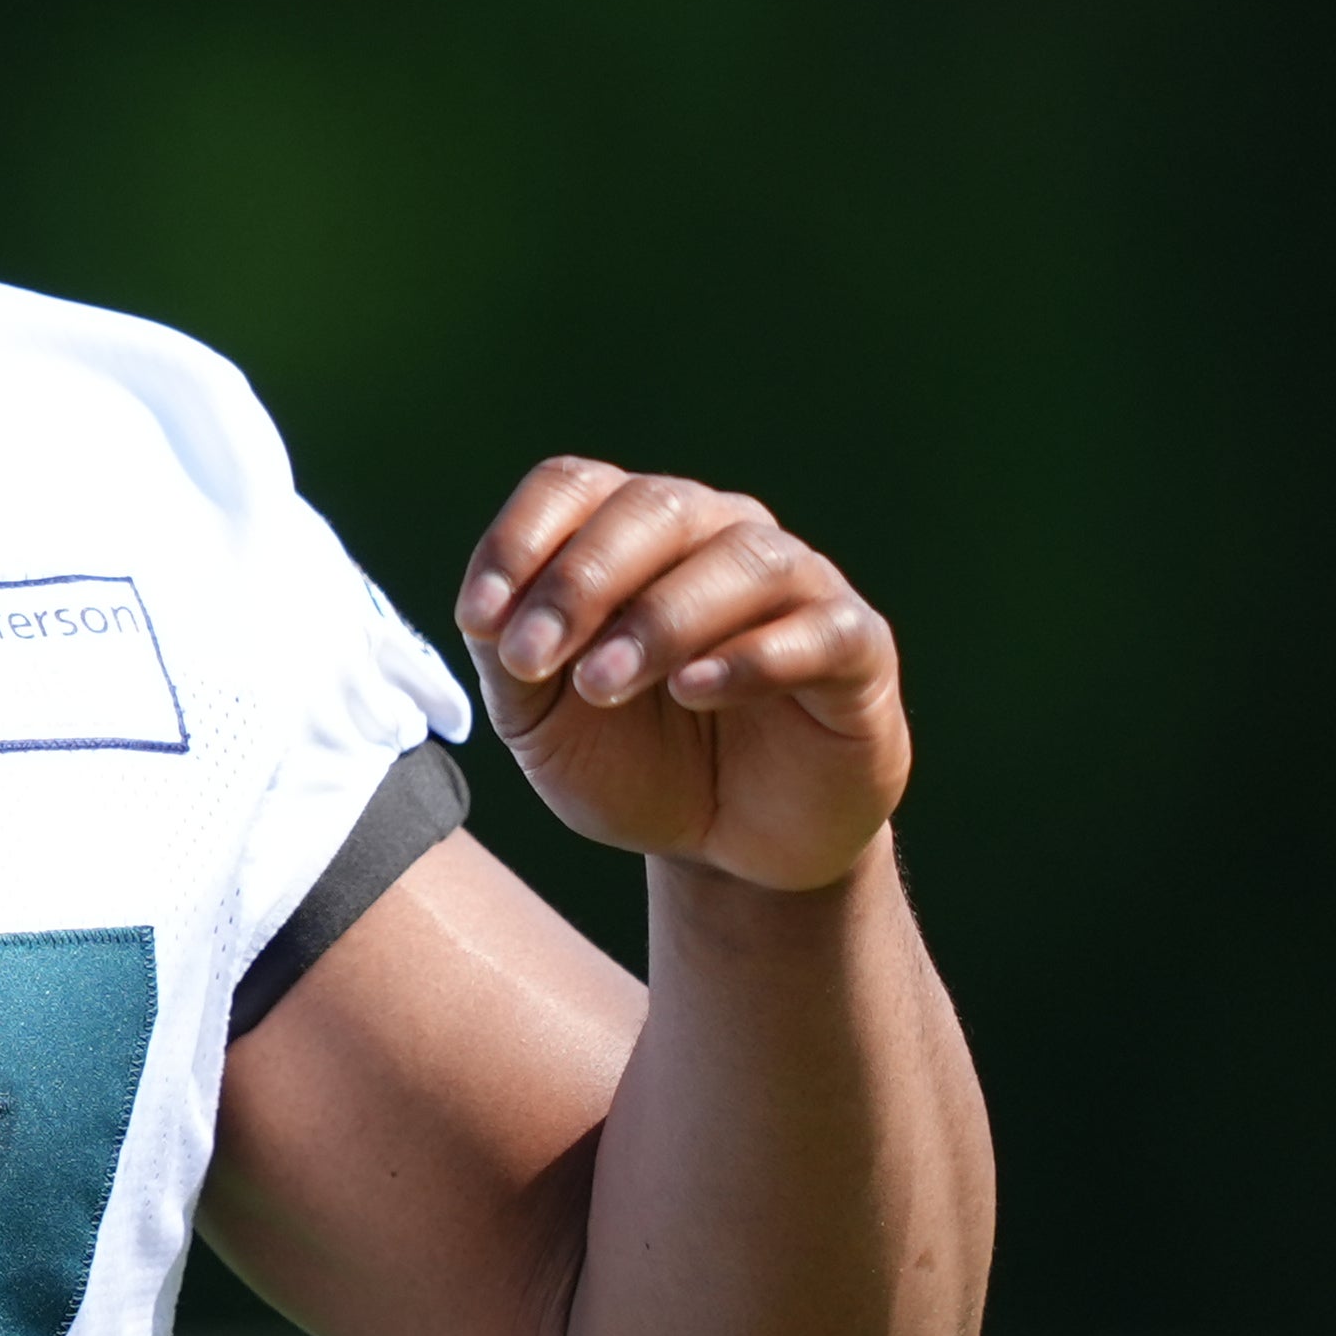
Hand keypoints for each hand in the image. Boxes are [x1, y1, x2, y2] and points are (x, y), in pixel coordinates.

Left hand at [452, 460, 911, 889]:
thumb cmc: (638, 762)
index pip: (576, 486)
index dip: (520, 539)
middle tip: (532, 659)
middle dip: (581, 580)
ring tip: (601, 685)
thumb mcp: (545, 722)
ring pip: (741, 558)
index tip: (478, 618)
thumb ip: (509, 660)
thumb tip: (488, 612)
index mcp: (635, 535)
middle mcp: (718, 534)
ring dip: (659, 618)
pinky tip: (695, 688)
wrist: (731, 848)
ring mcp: (797, 584)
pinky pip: (817, 629)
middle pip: (654, 507)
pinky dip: (753, 654)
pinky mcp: (857, 647)